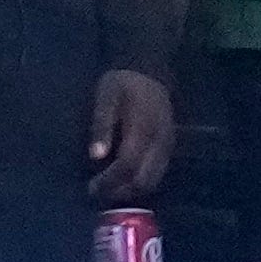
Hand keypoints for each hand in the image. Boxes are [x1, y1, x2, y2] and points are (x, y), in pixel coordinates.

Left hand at [87, 69, 175, 202]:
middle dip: (120, 190)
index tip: (91, 187)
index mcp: (143, 128)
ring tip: (110, 187)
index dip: (109, 181)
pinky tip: (124, 177)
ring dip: (131, 189)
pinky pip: (158, 172)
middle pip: (144, 179)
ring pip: (153, 180)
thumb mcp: (106, 97)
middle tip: (99, 190)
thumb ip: (102, 125)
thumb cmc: (122, 84)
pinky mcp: (169, 145)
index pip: (128, 165)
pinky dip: (140, 181)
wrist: (149, 70)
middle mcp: (160, 140)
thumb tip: (96, 157)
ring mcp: (167, 143)